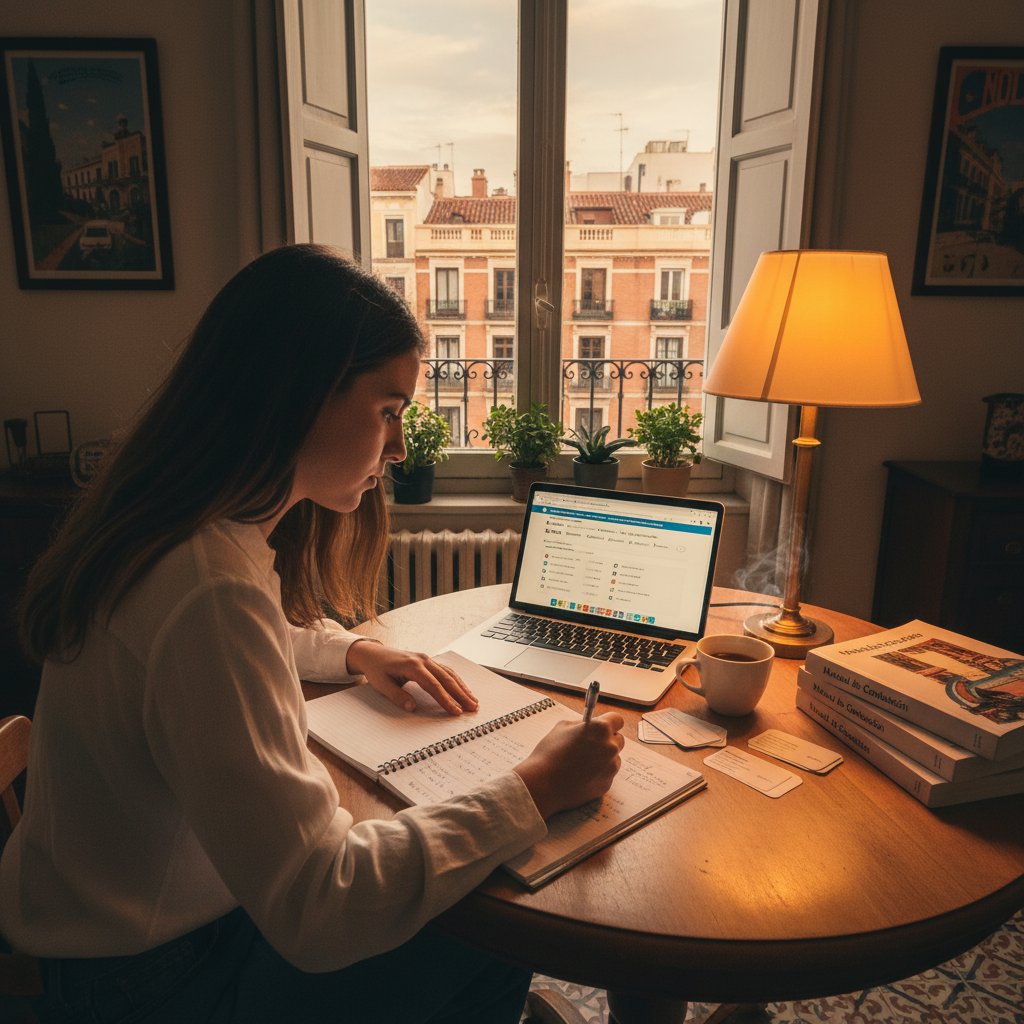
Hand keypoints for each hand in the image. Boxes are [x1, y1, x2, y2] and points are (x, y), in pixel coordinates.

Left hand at [345, 640, 477, 715]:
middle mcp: (423, 660)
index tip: (456, 711)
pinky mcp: (427, 660)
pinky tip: (463, 688)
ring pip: (449, 673)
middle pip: (446, 679)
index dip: (446, 700)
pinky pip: (445, 670)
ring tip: (473, 700)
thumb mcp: (382, 685)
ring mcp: (426, 659)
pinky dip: (456, 680)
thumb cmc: (376, 669)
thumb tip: (413, 707)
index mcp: (412, 666)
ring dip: (462, 687)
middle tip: (472, 708)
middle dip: (461, 694)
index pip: (434, 686)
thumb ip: (398, 696)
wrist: (373, 653)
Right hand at [512, 712, 624, 818]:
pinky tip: (581, 775)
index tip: (603, 725)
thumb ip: (580, 724)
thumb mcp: (562, 727)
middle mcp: (610, 747)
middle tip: (590, 744)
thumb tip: (588, 726)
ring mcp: (610, 768)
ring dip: (604, 758)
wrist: (542, 784)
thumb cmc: (549, 752)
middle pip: (618, 739)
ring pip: (614, 758)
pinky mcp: (607, 784)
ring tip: (583, 763)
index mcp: (600, 729)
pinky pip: (607, 774)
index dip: (609, 722)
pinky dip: (599, 773)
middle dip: (607, 740)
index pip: (618, 719)